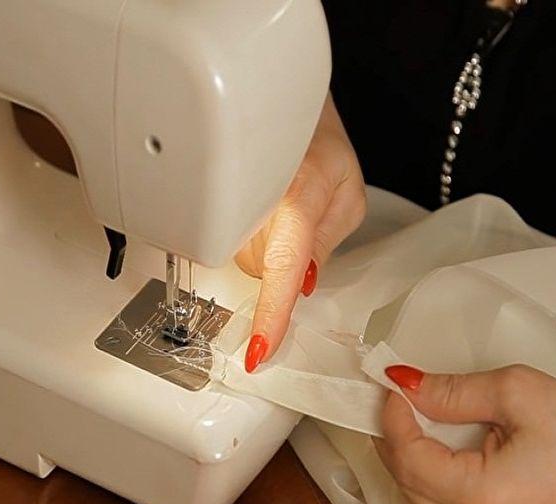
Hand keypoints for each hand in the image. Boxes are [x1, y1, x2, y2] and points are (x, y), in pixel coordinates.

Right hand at [236, 94, 365, 372]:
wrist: (276, 103)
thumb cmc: (317, 143)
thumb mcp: (348, 193)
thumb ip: (329, 242)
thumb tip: (301, 286)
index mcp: (296, 196)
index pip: (281, 266)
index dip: (271, 311)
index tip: (260, 348)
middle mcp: (251, 198)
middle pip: (258, 269)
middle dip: (281, 258)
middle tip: (296, 215)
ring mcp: (222, 198)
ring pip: (241, 260)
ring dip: (263, 246)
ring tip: (275, 201)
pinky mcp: (207, 200)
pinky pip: (229, 243)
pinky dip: (246, 236)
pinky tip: (255, 204)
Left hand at [375, 364, 555, 503]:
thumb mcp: (516, 394)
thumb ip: (452, 390)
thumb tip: (407, 384)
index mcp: (480, 497)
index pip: (408, 457)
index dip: (392, 417)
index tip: (392, 388)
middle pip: (405, 483)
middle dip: (394, 437)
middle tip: (397, 401)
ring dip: (406, 464)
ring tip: (411, 426)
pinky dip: (425, 488)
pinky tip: (431, 459)